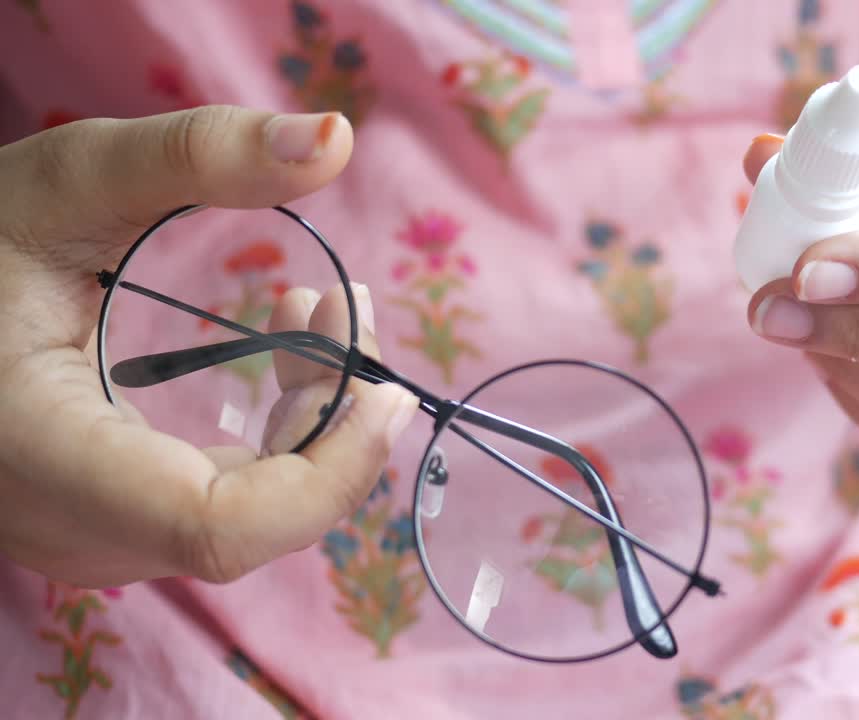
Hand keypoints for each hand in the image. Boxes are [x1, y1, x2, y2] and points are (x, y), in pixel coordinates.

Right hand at [0, 107, 417, 586]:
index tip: (384, 389)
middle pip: (252, 524)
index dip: (328, 474)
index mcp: (42, 453)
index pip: (217, 528)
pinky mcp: (107, 527)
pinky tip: (283, 350)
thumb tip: (337, 136)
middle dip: (332, 423)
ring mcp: (86, 539)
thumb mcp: (72, 177)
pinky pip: (222, 507)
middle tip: (344, 307)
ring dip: (311, 424)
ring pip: (246, 523)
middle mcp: (66, 526)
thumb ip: (198, 154)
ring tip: (317, 308)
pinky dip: (276, 438)